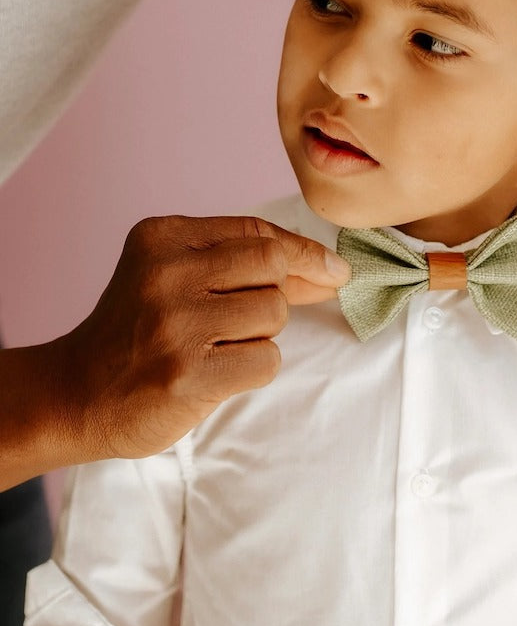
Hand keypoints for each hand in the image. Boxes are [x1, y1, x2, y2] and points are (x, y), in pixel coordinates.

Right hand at [54, 215, 350, 460]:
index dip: (303, 252)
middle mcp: (166, 273)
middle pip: (273, 268)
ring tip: (213, 348)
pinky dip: (252, 369)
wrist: (75, 394)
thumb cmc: (137, 333)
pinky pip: (267, 361)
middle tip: (241, 321)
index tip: (333, 270)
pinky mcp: (187, 374)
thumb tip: (330, 269)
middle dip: (275, 296)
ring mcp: (176, 324)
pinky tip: (213, 373)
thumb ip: (240, 263)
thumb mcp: (170, 275)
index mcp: (162, 237)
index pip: (258, 231)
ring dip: (259, 337)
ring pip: (274, 315)